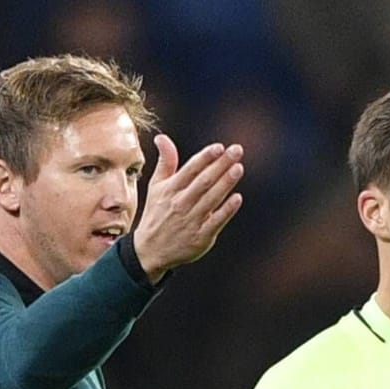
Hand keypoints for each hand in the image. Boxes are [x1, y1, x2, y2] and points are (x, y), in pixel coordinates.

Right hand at [131, 135, 245, 280]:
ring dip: (226, 183)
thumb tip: (162, 137)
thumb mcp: (156, 187)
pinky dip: (227, 210)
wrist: (151, 250)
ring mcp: (192, 220)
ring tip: (238, 168)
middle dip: (221, 164)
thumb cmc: (157, 213)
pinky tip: (238, 198)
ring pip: (212, 198)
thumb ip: (165, 162)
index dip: (205, 157)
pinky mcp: (201, 236)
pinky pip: (216, 221)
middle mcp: (181, 203)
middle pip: (204, 181)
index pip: (190, 169)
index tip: (220, 147)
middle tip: (237, 150)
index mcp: (170, 189)